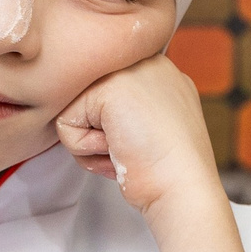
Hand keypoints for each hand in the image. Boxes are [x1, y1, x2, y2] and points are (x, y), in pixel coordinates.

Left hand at [53, 54, 223, 219]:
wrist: (184, 188)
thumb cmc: (168, 172)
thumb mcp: (153, 126)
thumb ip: (127, 109)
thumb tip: (95, 116)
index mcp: (158, 71)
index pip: (104, 94)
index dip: (111, 129)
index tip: (142, 144)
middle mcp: (144, 63)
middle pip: (87, 100)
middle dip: (99, 134)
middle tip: (133, 149)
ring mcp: (127, 71)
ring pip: (74, 109)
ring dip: (91, 144)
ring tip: (127, 150)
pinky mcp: (107, 88)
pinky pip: (66, 123)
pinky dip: (85, 149)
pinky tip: (119, 149)